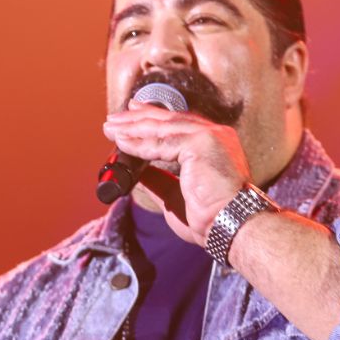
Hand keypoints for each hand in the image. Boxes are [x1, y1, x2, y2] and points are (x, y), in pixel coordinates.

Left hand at [102, 103, 249, 244]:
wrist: (229, 225)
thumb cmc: (210, 217)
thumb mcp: (176, 194)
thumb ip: (159, 179)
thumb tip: (138, 172)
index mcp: (216, 143)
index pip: (180, 124)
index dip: (154, 118)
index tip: (133, 115)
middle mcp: (216, 134)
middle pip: (170, 120)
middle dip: (138, 118)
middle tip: (114, 118)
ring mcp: (210, 135)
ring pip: (163, 128)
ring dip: (133, 128)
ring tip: (110, 129)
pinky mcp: (200, 142)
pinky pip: (161, 141)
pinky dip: (139, 143)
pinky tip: (122, 142)